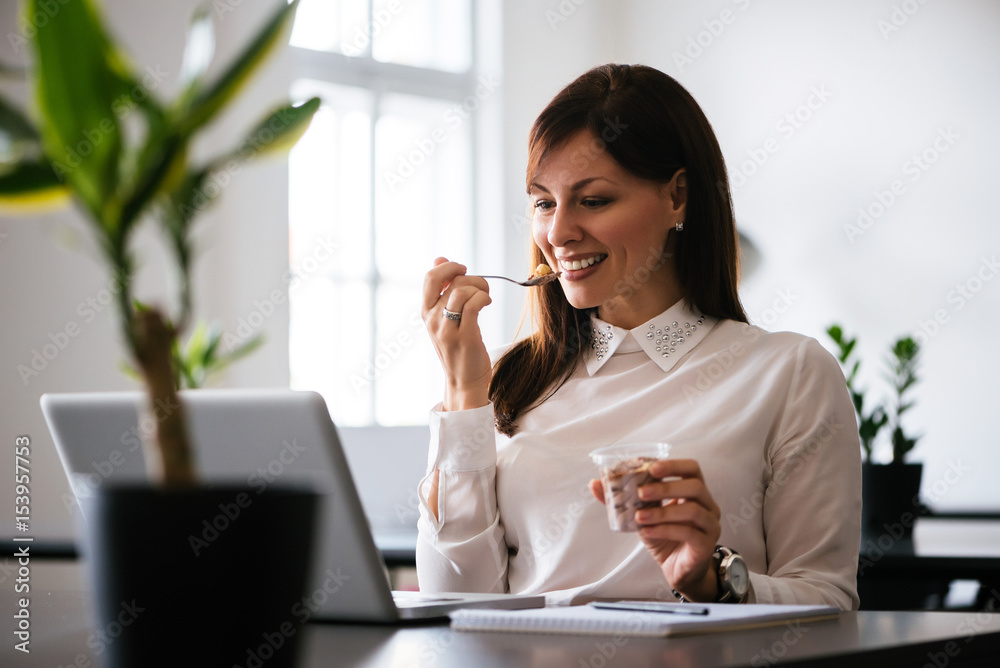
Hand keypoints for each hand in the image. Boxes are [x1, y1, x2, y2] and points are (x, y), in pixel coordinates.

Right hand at [421, 257, 492, 410]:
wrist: (464, 382)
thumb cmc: (458, 348)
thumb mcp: (445, 318)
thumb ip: (441, 289)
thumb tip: (439, 259)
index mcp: (426, 313)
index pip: (429, 278)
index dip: (448, 267)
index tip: (462, 270)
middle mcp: (433, 320)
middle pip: (450, 281)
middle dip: (470, 277)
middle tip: (480, 288)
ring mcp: (447, 329)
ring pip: (462, 291)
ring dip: (480, 288)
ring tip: (485, 298)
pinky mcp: (465, 337)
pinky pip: (474, 304)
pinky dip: (483, 298)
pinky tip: (487, 303)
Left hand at [589, 459, 721, 600]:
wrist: (677, 570)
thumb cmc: (664, 536)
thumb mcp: (642, 515)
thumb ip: (623, 500)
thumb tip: (594, 483)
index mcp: (694, 492)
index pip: (692, 469)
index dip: (673, 465)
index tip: (650, 467)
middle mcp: (708, 505)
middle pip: (694, 486)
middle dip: (665, 487)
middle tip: (640, 492)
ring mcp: (710, 525)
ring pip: (692, 510)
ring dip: (662, 511)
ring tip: (639, 516)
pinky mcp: (706, 545)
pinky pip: (688, 533)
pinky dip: (665, 530)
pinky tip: (647, 532)